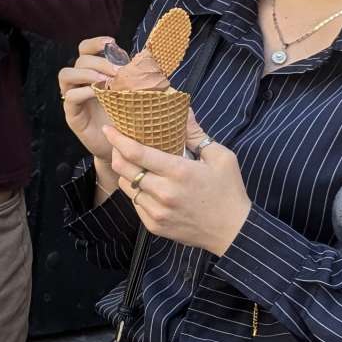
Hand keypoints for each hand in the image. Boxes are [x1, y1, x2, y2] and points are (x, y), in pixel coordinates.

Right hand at [58, 36, 127, 164]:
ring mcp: (74, 98)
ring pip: (66, 74)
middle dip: (99, 62)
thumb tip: (147, 60)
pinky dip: (83, 92)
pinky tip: (98, 94)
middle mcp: (81, 83)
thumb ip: (135, 77)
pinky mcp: (72, 114)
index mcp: (95, 73)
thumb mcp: (134, 94)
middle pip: (80, 60)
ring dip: (87, 74)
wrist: (122, 149)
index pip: (86, 49)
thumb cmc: (128, 119)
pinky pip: (70, 97)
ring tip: (106, 82)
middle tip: (118, 72)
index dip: (95, 42)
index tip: (111, 43)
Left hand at [104, 115, 252, 256]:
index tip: (108, 129)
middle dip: (117, 153)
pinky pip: (135, 203)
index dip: (118, 139)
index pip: (136, 153)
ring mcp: (157, 211)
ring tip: (137, 165)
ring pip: (126, 186)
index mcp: (179, 172)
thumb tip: (182, 110)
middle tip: (119, 144)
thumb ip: (196, 134)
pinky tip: (149, 186)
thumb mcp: (220, 157)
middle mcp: (164, 192)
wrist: (233, 232)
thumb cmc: (228, 191)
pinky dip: (138, 192)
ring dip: (127, 173)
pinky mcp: (154, 225)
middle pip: (124, 169)